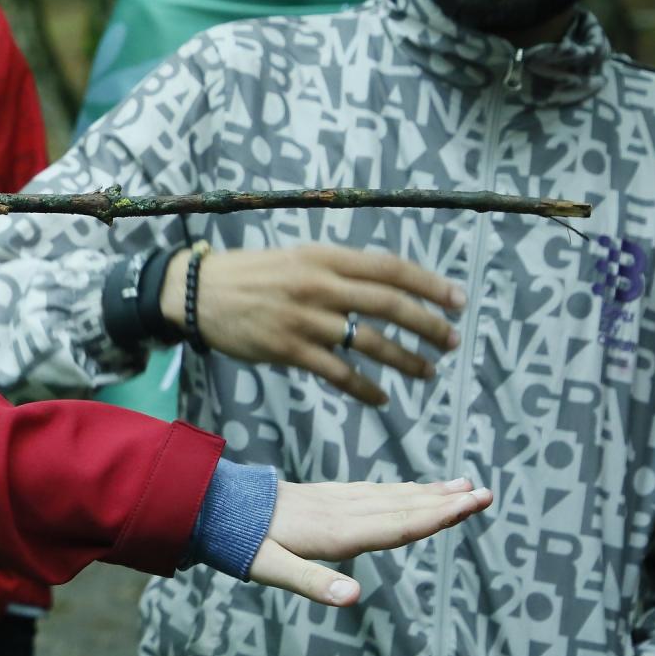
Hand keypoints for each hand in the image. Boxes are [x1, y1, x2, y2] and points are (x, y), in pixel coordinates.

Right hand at [161, 244, 464, 404]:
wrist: (196, 293)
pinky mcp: (288, 349)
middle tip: (451, 340)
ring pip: (370, 343)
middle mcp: (318, 286)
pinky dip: (365, 388)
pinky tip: (382, 398)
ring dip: (406, 359)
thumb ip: (337, 270)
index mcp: (324, 257)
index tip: (458, 301)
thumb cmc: (249, 274)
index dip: (430, 285)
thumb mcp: (296, 257)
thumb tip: (384, 284)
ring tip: (427, 371)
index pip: (390, 269)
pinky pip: (338, 373)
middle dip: (428, 325)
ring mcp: (304, 319)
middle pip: (389, 305)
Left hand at [248, 476, 492, 604]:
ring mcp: (334, 501)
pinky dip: (399, 491)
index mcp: (338, 531)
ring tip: (462, 486)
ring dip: (428, 493)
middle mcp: (342, 512)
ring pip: (390, 496)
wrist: (212, 504)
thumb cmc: (241, 542)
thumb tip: (354, 599)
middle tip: (486, 494)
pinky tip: (410, 491)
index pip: (399, 523)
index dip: (438, 516)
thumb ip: (313, 584)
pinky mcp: (324, 497)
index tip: (474, 503)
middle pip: (403, 507)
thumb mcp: (272, 569)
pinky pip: (372, 492)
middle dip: (445, 502)